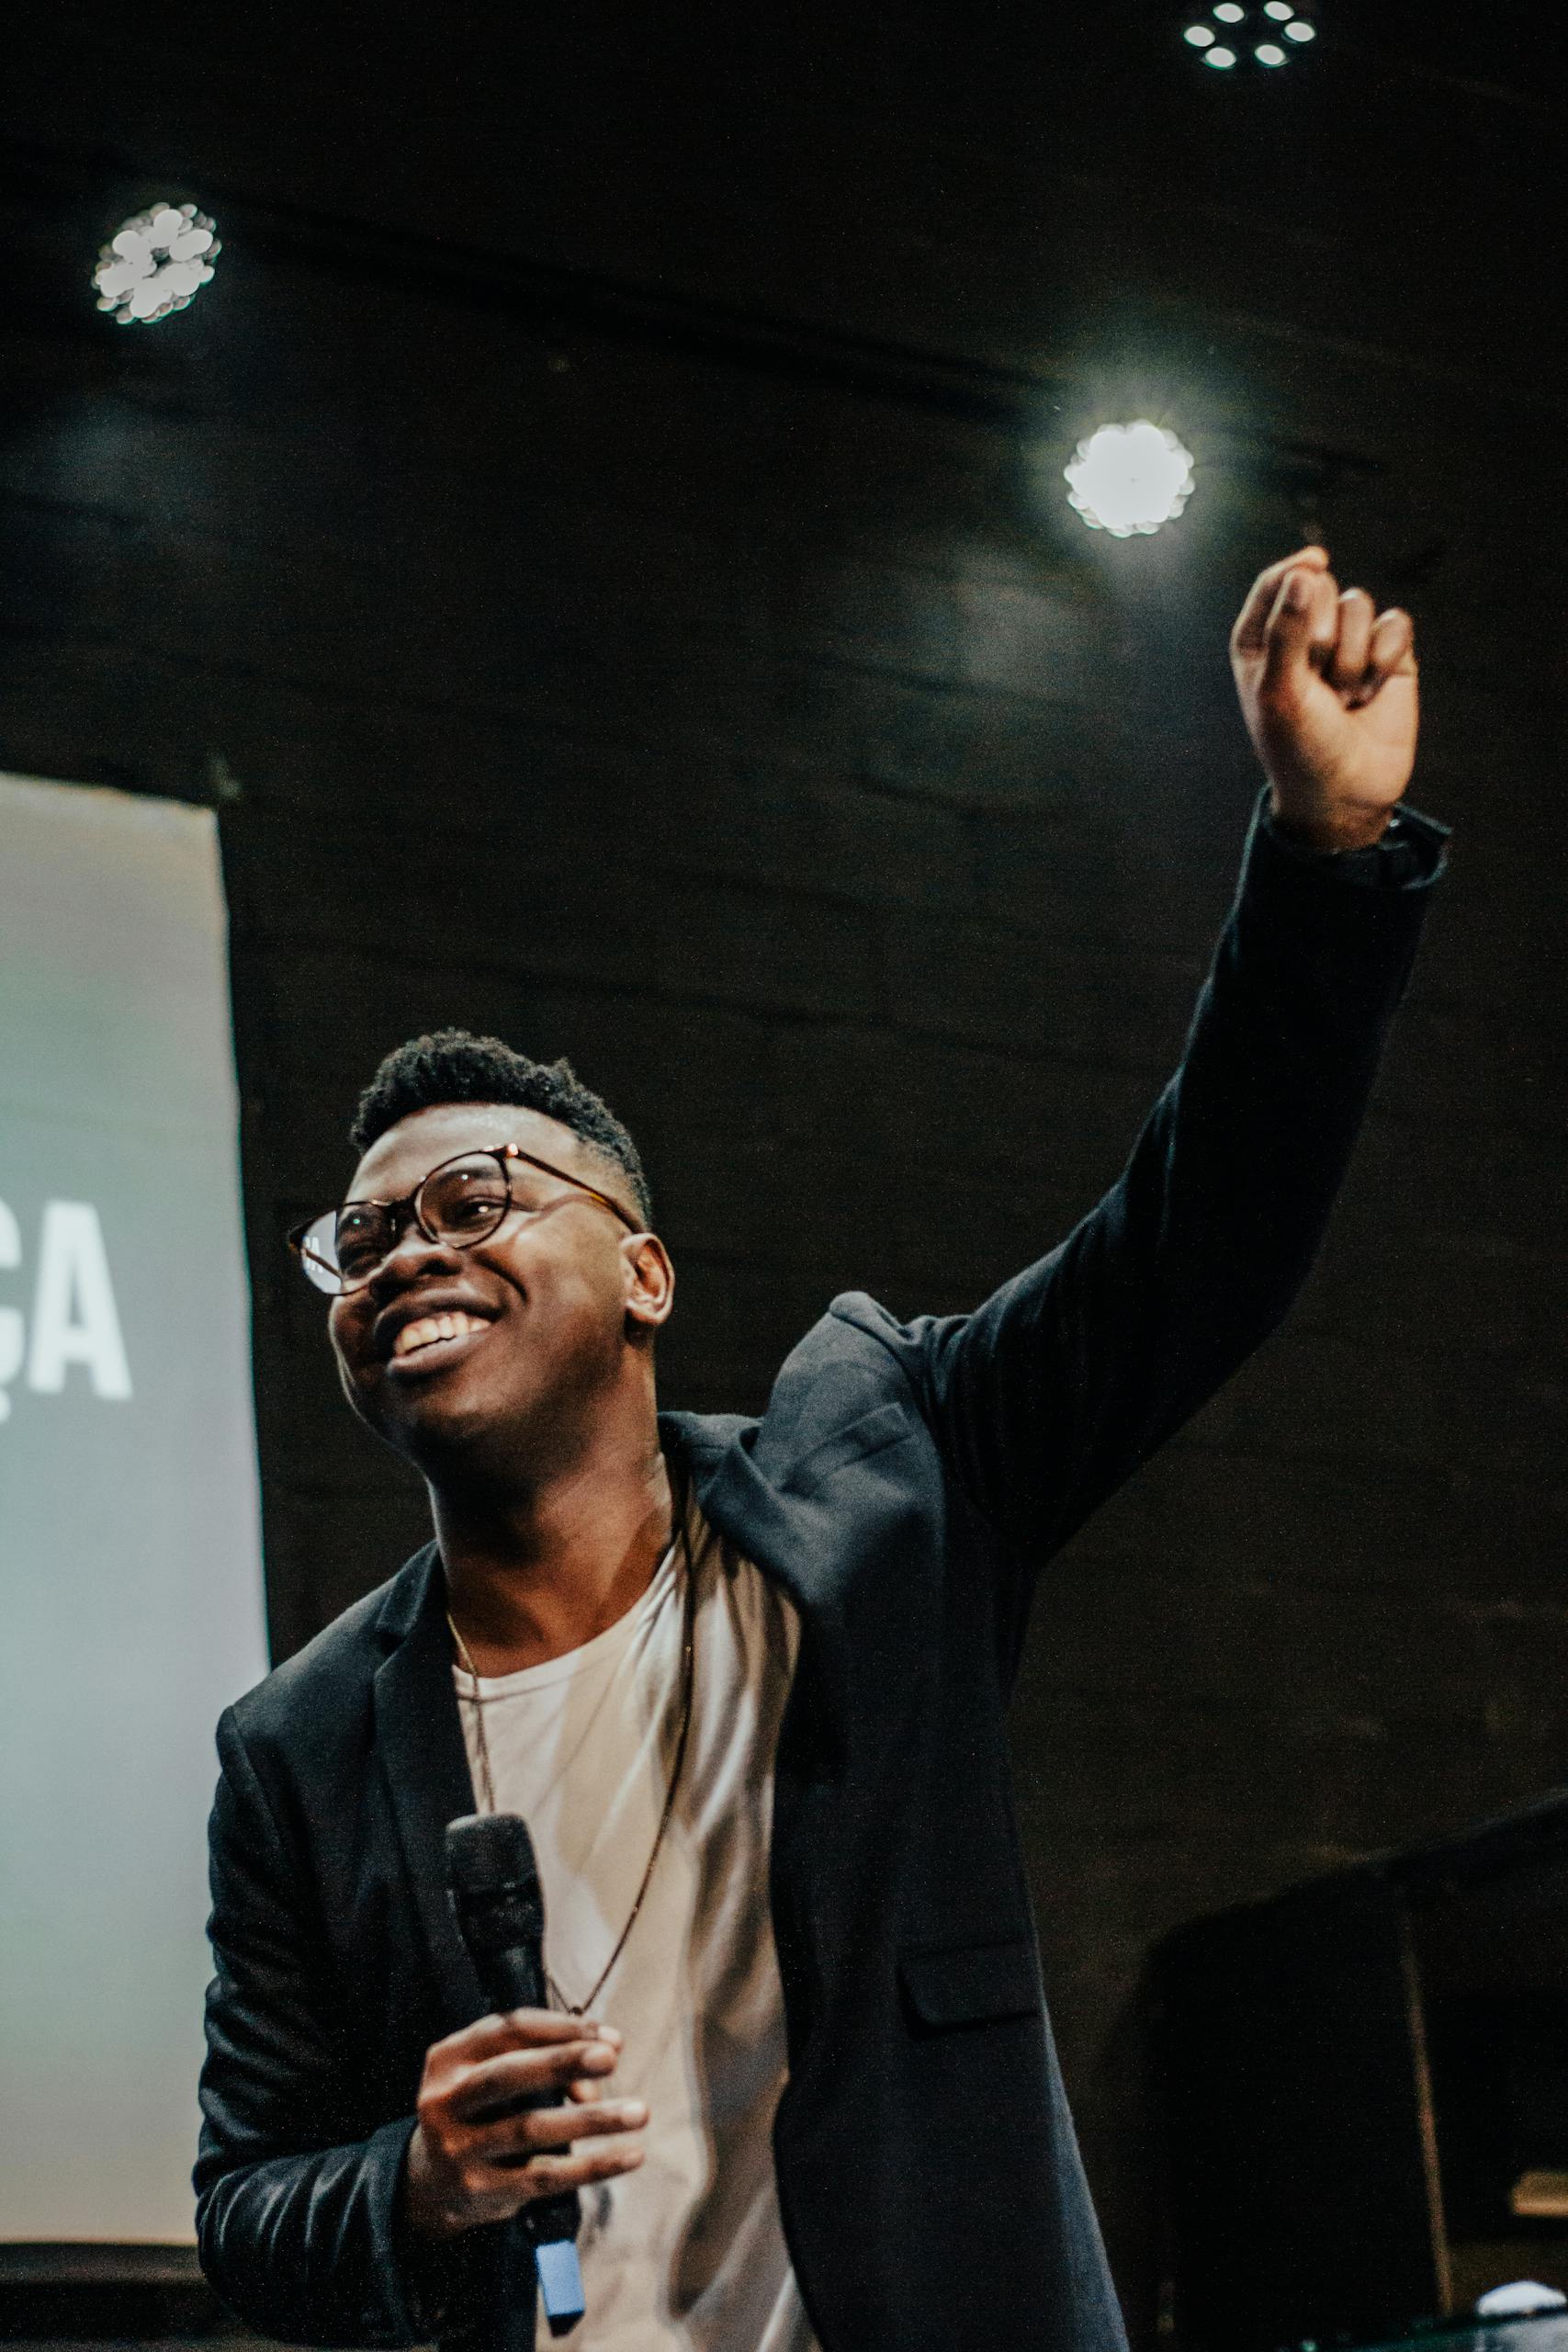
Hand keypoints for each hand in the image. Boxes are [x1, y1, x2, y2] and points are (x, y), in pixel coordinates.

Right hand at [403, 2008, 645, 2240]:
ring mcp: (457, 2149)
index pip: (507, 2029)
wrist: (429, 2185)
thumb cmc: (481, 2111)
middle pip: (507, 2075)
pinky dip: (592, 2166)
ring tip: (640, 2112)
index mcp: (449, 2059)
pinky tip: (630, 2155)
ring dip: (591, 2119)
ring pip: (529, 2129)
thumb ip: (544, 2057)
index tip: (612, 2040)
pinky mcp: (479, 2192)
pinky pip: (543, 2177)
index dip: (562, 2029)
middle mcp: (445, 2101)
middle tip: (612, 2058)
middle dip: (562, 2063)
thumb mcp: (494, 2075)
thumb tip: (610, 2052)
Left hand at [1229, 545, 1418, 849]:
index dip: (1295, 578)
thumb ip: (1287, 630)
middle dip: (1323, 635)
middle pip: (1321, 587)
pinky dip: (1386, 658)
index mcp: (1261, 639)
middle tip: (1317, 684)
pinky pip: (1395, 624)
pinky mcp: (1387, 655)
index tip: (1314, 567)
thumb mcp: (1281, 692)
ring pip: (1359, 604)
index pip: (1278, 582)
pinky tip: (1373, 694)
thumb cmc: (1299, 748)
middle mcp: (1301, 634)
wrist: (1347, 796)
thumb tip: (1305, 571)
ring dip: (1353, 657)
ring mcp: (1347, 642)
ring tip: (1343, 699)